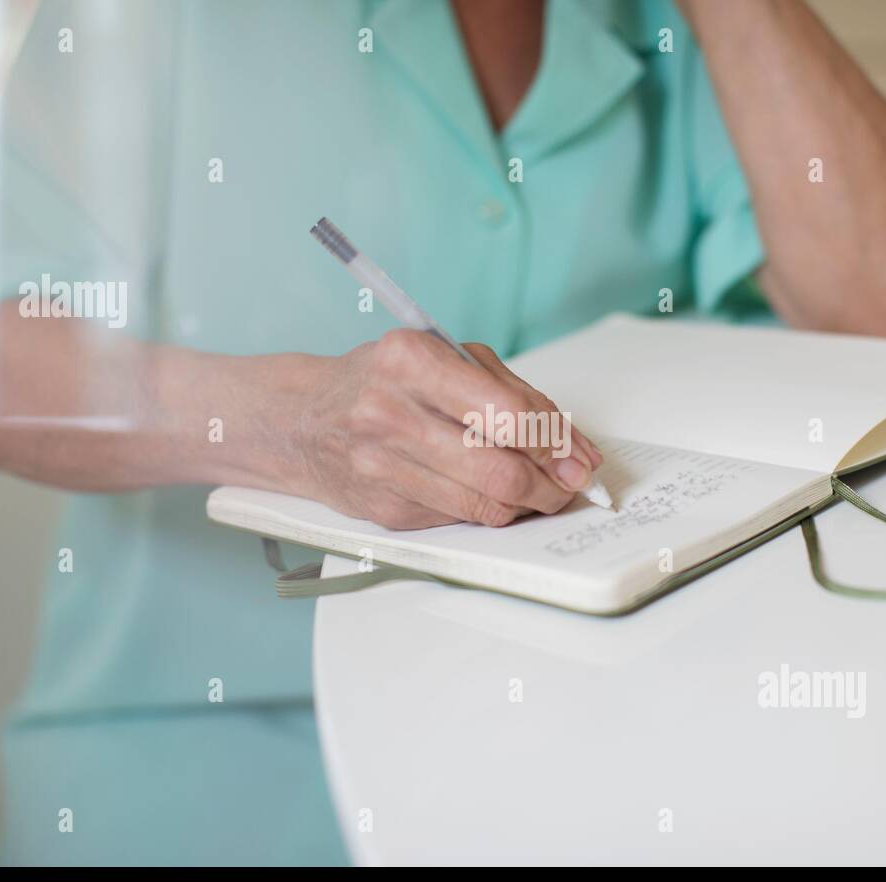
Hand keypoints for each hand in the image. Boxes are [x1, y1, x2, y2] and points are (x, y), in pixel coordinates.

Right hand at [244, 329, 602, 529]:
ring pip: (484, 505)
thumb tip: (575, 448)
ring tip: (538, 492)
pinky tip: (492, 497)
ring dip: (526, 505)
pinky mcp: (383, 507)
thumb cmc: (384, 381)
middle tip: (569, 486)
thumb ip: (513, 394)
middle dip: (551, 486)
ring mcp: (382, 465)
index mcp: (411, 360)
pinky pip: (459, 520)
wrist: (302, 419)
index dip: (558, 445)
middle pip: (501, 470)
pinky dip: (489, 512)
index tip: (582, 459)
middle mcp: (391, 412)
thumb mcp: (445, 357)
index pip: (509, 415)